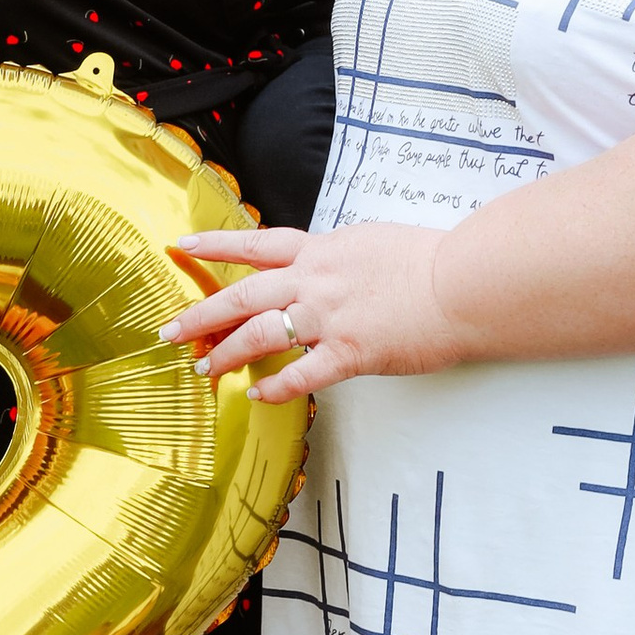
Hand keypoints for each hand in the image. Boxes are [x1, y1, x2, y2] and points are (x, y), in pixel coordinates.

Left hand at [163, 221, 466, 402]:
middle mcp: (316, 279)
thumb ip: (343, 256)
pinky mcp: (351, 351)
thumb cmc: (433, 261)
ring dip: (225, 353)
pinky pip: (301, 374)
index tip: (181, 246)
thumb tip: (329, 265)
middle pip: (241, 294)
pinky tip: (258, 394)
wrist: (466, 281)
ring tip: (203, 369)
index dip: (215, 245)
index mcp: (323, 249)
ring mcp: (330, 316)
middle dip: (200, 314)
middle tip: (169, 330)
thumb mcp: (375, 241)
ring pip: (259, 334)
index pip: (256, 243)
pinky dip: (275, 385)